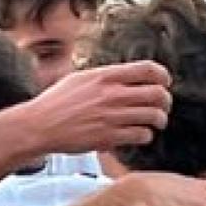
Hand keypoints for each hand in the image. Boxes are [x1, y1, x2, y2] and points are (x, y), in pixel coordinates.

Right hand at [14, 61, 170, 154]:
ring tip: (153, 123)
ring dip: (158, 121)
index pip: (148, 69)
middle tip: (162, 107)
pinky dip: (145, 136)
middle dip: (165, 102)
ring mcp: (112, 116)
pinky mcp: (109, 136)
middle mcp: (112, 94)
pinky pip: (142, 135)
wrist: (39, 125)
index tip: (163, 83)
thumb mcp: (79, 79)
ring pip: (154, 116)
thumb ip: (103, 77)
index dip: (163, 76)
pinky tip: (138, 135)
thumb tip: (123, 77)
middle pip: (158, 94)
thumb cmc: (55, 103)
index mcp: (106, 76)